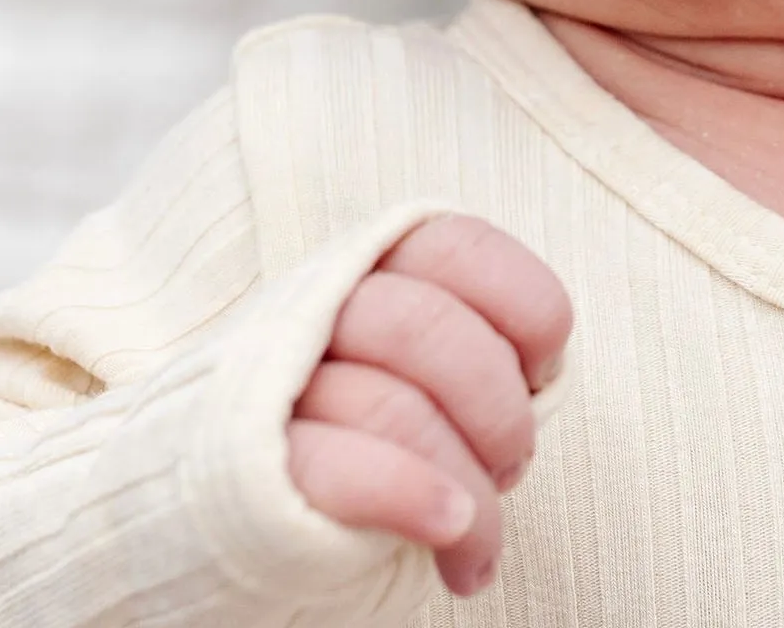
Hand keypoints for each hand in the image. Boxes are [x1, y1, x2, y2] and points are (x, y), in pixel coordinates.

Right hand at [287, 214, 572, 597]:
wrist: (242, 503)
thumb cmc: (367, 430)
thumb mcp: (424, 368)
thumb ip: (473, 347)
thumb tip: (539, 378)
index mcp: (373, 266)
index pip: (458, 248)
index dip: (525, 306)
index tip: (541, 369)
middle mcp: (322, 308)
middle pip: (427, 328)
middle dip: (497, 409)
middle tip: (511, 467)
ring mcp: (280, 386)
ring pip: (390, 406)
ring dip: (465, 480)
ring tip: (479, 533)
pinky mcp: (252, 469)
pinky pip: (339, 470)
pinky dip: (412, 498)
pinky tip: (452, 530)